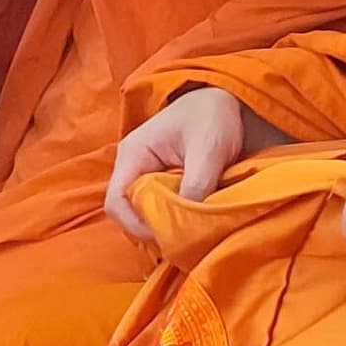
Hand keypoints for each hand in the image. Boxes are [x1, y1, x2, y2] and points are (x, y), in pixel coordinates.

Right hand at [108, 89, 252, 237]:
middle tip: (181, 242)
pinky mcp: (164, 185)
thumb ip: (197, 183)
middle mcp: (133, 168)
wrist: (229, 103)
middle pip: (128, 213)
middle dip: (152, 230)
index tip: (164, 237)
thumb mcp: (208, 149)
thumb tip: (187, 223)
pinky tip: (195, 225)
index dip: (134, 225)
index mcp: (134, 154)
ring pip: (144, 215)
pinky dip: (175, 221)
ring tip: (190, 234)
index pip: (115, 201)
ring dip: (165, 228)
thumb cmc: (213, 117)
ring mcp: (147, 177)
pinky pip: (160, 211)